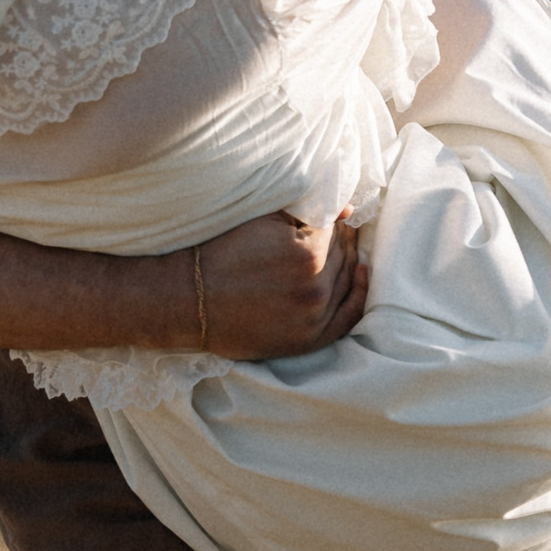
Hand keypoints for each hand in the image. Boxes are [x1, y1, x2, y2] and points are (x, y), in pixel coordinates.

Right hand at [191, 211, 367, 360]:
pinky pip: (348, 317)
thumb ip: (307, 211)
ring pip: (347, 280)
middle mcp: (315, 287)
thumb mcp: (260, 220)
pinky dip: (359, 295)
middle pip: (343, 253)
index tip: (325, 216)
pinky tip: (361, 276)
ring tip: (343, 247)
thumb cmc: (221, 253)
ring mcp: (313, 317)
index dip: (329, 219)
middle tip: (335, 229)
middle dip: (340, 238)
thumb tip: (349, 210)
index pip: (333, 228)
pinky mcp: (308, 340)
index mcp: (306, 253)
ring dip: (349, 260)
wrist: (189, 300)